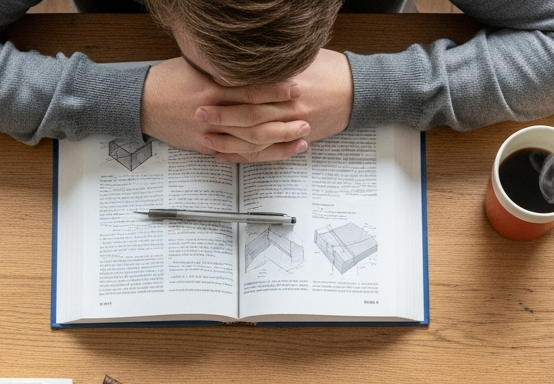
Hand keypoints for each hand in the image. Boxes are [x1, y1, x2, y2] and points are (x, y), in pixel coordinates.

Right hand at [141, 57, 308, 159]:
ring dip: (278, 141)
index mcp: (212, 87)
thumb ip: (224, 69)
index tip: (296, 87)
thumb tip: (253, 65)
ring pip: (249, 141)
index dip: (276, 90)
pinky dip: (256, 154)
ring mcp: (209, 132)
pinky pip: (235, 153)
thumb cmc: (169, 81)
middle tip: (306, 118)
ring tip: (300, 138)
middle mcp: (213, 111)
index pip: (251, 89)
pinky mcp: (205, 147)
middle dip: (283, 119)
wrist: (142, 103)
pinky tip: (273, 152)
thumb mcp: (197, 66)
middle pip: (255, 118)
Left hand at [197, 50, 353, 163]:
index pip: (251, 88)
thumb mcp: (301, 57)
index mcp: (287, 84)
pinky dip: (244, 156)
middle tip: (198, 114)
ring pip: (254, 139)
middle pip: (249, 115)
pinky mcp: (295, 139)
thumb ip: (274, 63)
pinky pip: (266, 153)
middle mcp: (288, 107)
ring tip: (206, 140)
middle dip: (221, 116)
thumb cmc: (329, 71)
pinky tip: (225, 156)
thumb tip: (246, 58)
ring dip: (228, 141)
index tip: (206, 89)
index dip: (227, 91)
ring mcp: (292, 126)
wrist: (355, 91)